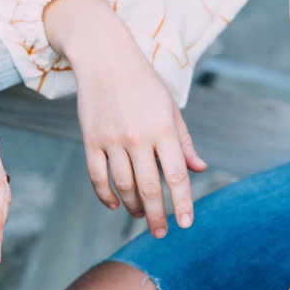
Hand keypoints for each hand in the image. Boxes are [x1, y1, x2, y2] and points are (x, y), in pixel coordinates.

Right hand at [44, 0, 206, 237]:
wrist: (104, 56)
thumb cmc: (144, 82)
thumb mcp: (170, 107)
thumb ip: (184, 141)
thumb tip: (198, 169)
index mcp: (162, 128)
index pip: (176, 175)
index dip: (183, 203)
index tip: (187, 223)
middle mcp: (137, 137)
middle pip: (149, 187)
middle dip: (157, 215)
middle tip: (161, 232)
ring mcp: (112, 139)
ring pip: (123, 186)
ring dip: (133, 207)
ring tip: (141, 216)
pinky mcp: (91, 139)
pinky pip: (97, 176)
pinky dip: (106, 195)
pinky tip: (115, 205)